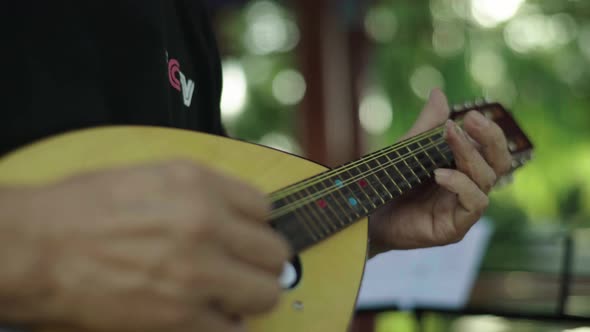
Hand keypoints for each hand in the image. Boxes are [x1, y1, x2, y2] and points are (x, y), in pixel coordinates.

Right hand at [15, 161, 289, 330]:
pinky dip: (225, 326)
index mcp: (198, 183)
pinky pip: (233, 330)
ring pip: (265, 293)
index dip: (255, 226)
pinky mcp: (180, 317)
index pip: (265, 208)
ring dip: (250, 296)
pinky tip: (207, 316)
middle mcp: (206, 223)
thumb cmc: (81, 208)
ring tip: (228, 294)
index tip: (245, 237)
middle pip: (274, 252)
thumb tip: (234, 215)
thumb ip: (200, 193)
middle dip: (260, 262)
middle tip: (241, 268)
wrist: (34, 248)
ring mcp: (197, 272)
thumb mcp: (149, 176)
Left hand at [368, 89, 511, 253]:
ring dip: (470, 155)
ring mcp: (463, 209)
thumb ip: (427, 125)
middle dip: (490, 138)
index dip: (488, 131)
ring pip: (486, 180)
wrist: (367, 216)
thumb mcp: (408, 150)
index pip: (491, 149)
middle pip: (499, 163)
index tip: (471, 114)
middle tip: (471, 119)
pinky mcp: (455, 228)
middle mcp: (469, 188)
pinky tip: (440, 174)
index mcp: (463, 168)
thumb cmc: (390, 184)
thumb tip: (439, 92)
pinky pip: (474, 203)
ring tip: (449, 136)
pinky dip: (460, 185)